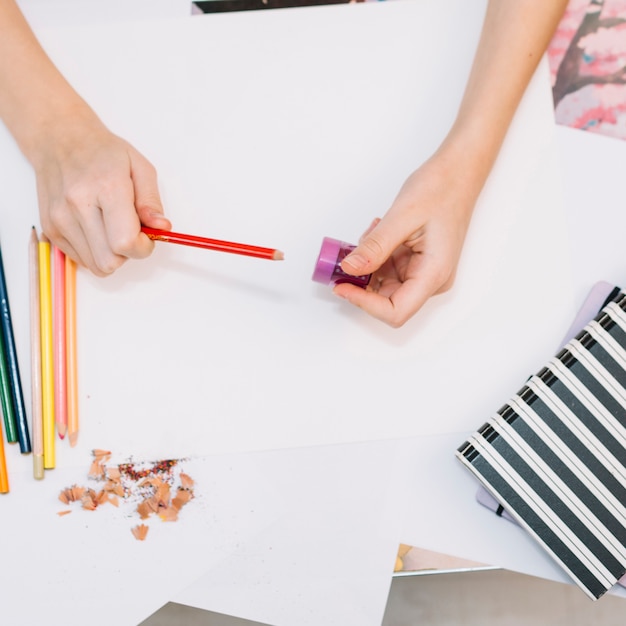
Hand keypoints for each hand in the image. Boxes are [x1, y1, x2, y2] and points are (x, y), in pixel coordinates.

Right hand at [32, 113, 170, 275]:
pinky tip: (97, 229)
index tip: (147, 236)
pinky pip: (82, 261)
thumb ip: (152, 201)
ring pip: (96, 266)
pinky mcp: (50, 229)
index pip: (125, 242)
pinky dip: (95, 252)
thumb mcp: (140, 167)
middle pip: (110, 261)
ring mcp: (60, 219)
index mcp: (106, 187)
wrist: (59, 140)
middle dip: (128, 254)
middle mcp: (78, 205)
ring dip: (112, 255)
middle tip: (131, 231)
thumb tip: (162, 227)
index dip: (143, 248)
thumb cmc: (103, 153)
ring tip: (112, 228)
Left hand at [333, 152, 478, 327]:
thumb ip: (375, 247)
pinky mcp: (416, 263)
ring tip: (371, 234)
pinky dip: (375, 256)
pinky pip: (388, 270)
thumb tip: (349, 269)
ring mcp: (424, 272)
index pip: (395, 311)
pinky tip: (378, 233)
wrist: (458, 172)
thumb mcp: (402, 217)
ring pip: (384, 285)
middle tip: (347, 255)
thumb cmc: (441, 189)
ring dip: (368, 266)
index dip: (365, 303)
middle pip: (387, 301)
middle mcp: (431, 280)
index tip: (341, 285)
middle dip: (362, 282)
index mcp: (434, 274)